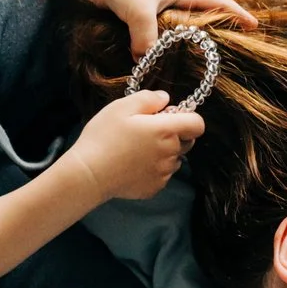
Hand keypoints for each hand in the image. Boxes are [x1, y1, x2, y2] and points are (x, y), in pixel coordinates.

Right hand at [63, 90, 202, 201]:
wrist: (89, 174)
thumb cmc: (103, 137)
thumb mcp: (121, 107)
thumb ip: (148, 99)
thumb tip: (165, 99)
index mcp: (166, 131)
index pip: (197, 124)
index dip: (187, 117)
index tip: (168, 116)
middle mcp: (170, 153)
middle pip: (186, 141)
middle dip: (173, 134)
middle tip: (146, 131)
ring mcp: (164, 173)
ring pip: (174, 158)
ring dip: (163, 152)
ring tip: (135, 149)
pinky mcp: (155, 188)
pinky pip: (162, 175)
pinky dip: (153, 169)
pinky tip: (132, 165)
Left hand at [93, 0, 256, 55]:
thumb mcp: (140, 14)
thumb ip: (147, 41)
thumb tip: (145, 63)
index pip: (216, 2)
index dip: (235, 14)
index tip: (253, 25)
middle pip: (200, 17)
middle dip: (215, 31)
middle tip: (227, 50)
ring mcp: (154, 7)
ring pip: (177, 28)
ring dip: (185, 42)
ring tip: (195, 61)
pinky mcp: (137, 14)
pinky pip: (155, 34)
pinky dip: (160, 46)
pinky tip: (157, 60)